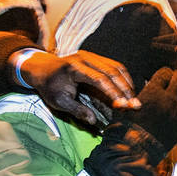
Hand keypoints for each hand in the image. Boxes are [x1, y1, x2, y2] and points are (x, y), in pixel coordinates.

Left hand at [17, 50, 138, 124]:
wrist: (41, 69)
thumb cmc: (49, 87)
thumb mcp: (58, 102)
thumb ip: (76, 110)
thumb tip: (93, 120)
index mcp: (74, 68)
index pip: (100, 79)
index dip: (113, 93)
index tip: (123, 105)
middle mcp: (85, 58)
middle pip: (112, 71)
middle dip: (125, 89)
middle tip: (135, 105)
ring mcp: (91, 55)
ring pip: (116, 67)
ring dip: (127, 83)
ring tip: (133, 99)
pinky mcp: (96, 57)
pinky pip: (115, 65)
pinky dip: (124, 78)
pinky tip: (128, 89)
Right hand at [115, 67, 176, 151]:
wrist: (135, 151)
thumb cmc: (125, 129)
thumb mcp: (124, 108)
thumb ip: (133, 98)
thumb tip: (136, 94)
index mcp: (153, 92)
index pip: (165, 74)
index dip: (165, 72)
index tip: (164, 73)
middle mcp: (168, 99)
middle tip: (175, 78)